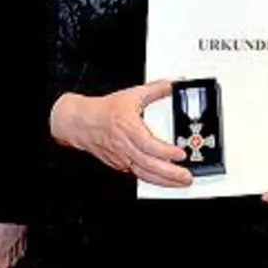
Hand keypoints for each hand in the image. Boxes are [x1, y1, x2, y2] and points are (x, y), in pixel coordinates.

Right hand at [50, 80, 191, 186]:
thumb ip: (155, 90)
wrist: (81, 123)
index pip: (148, 145)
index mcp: (128, 127)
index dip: (165, 152)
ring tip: (180, 183)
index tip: (180, 154)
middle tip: (186, 176)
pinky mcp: (120, 165)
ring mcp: (122, 158)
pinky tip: (164, 181)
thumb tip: (171, 85)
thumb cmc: (104, 111)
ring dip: (163, 181)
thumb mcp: (131, 95)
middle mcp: (125, 146)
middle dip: (169, 173)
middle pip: (148, 165)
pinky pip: (137, 174)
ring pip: (143, 174)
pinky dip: (152, 179)